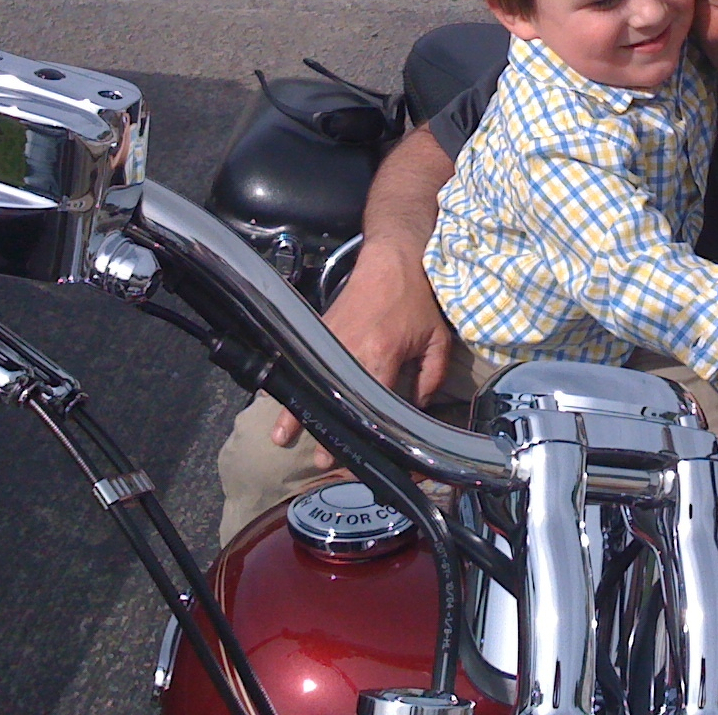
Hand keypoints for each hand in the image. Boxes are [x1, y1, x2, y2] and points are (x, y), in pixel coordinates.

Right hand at [270, 241, 453, 469]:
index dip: (357, 430)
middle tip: (318, 458)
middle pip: (334, 398)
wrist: (394, 258)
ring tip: (280, 435)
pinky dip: (298, 381)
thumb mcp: (437, 340)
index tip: (347, 453)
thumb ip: (430, 378)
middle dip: (324, 428)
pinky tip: (282, 399)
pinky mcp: (323, 329)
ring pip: (313, 381)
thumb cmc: (417, 299)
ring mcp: (332, 338)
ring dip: (298, 409)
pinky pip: (309, 362)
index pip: (367, 402)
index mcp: (381, 354)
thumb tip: (416, 409)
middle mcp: (351, 349)